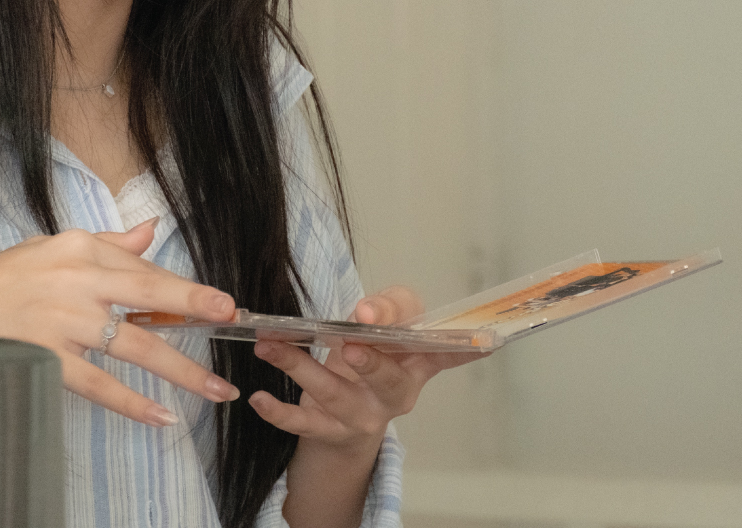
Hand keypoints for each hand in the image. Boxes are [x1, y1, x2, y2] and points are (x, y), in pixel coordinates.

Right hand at [0, 219, 239, 426]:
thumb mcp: (49, 249)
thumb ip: (106, 244)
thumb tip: (150, 230)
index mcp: (78, 249)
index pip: (143, 268)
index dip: (186, 288)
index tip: (222, 303)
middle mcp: (76, 281)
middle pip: (147, 294)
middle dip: (194, 308)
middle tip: (232, 321)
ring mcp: (63, 323)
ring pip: (134, 345)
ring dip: (179, 369)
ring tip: (214, 388)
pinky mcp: (48, 359)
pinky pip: (101, 385)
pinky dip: (132, 402)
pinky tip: (161, 415)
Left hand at [249, 286, 484, 527]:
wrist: (345, 419)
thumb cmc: (370, 358)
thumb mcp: (383, 328)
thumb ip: (385, 310)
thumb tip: (371, 312)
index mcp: (418, 362)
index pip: (445, 350)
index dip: (461, 347)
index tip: (482, 342)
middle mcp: (396, 392)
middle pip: (389, 379)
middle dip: (372, 361)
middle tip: (352, 343)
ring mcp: (363, 416)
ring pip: (334, 393)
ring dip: (300, 367)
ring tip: (270, 344)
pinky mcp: (330, 432)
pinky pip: (303, 424)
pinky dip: (279, 411)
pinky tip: (259, 397)